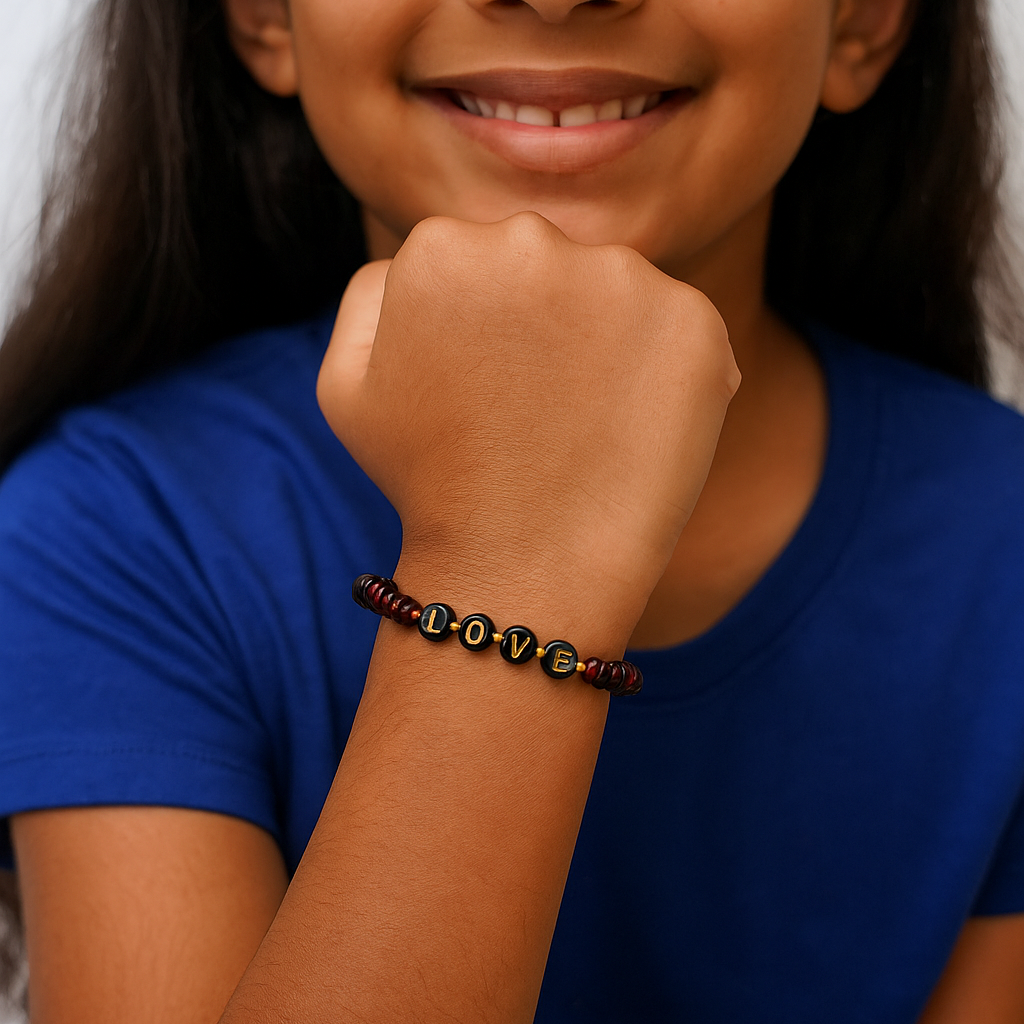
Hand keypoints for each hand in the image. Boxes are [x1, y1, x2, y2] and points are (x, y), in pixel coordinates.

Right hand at [318, 212, 738, 638]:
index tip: (487, 390)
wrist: (521, 566)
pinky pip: (681, 329)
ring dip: (607, 343)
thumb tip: (426, 256)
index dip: (486, 329)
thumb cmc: (427, 482)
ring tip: (583, 426)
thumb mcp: (347, 384)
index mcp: (443, 247)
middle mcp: (532, 240)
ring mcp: (622, 277)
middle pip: (550, 265)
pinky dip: (666, 373)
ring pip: (617, 292)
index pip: (480, 259)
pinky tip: (632, 429)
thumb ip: (371, 291)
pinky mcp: (692, 322)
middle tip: (536, 412)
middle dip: (546, 323)